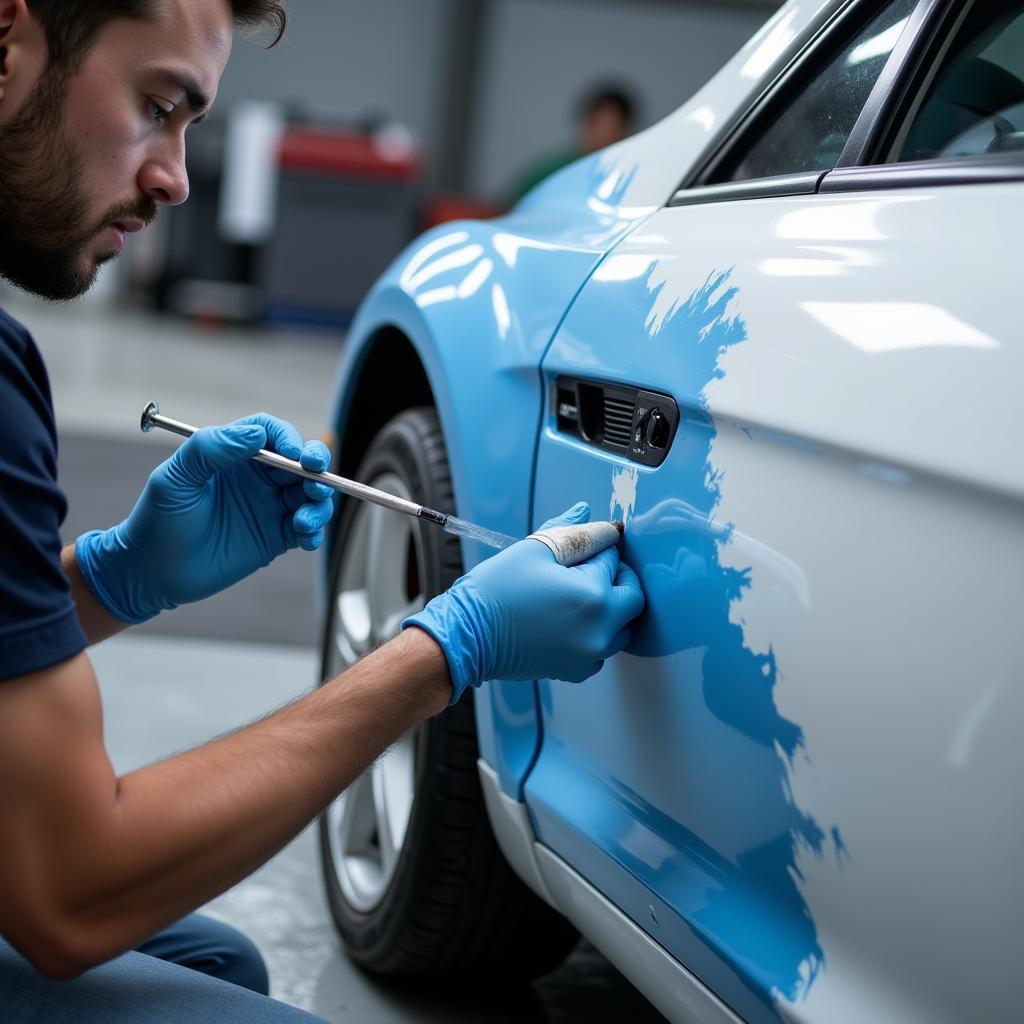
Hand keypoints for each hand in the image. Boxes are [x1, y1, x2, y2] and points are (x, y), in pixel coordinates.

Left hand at [75, 415, 334, 622]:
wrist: (152, 573)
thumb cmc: (157, 520)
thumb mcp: (175, 478)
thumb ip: (210, 448)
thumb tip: (256, 434)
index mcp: (232, 456)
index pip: (270, 433)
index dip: (287, 437)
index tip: (293, 453)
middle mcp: (256, 478)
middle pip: (300, 460)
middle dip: (317, 465)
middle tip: (317, 476)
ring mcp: (268, 508)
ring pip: (310, 495)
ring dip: (318, 503)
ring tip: (303, 521)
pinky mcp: (275, 538)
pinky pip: (307, 530)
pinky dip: (315, 532)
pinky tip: (305, 538)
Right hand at [403, 502, 644, 703]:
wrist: (467, 636)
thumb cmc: (496, 591)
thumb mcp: (535, 549)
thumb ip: (571, 531)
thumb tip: (590, 513)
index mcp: (594, 595)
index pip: (614, 559)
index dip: (601, 546)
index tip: (586, 544)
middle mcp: (600, 629)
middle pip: (632, 597)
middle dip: (617, 578)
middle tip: (591, 568)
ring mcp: (589, 655)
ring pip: (622, 627)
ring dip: (611, 608)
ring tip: (579, 594)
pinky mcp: (576, 670)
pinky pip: (602, 649)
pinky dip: (595, 633)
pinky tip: (569, 620)